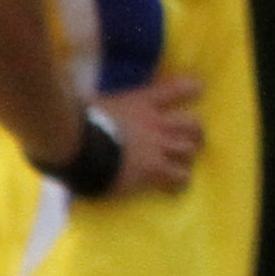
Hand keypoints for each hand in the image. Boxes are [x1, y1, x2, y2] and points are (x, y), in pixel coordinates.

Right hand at [86, 71, 203, 195]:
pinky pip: (180, 177)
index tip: (198, 90)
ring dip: (187, 158)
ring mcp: (158, 147)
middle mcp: (157, 123)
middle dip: (195, 133)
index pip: (179, 88)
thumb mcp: (96, 102)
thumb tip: (90, 99)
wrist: (77, 143)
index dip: (192, 89)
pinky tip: (174, 187)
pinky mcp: (154, 170)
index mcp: (142, 102)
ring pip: (190, 151)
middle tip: (191, 140)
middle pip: (193, 124)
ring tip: (181, 165)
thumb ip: (104, 102)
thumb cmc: (80, 121)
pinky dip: (180, 181)